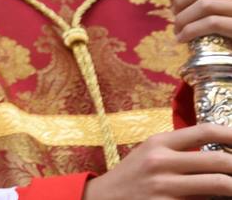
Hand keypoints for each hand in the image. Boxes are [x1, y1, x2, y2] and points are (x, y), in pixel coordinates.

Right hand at [82, 123, 231, 198]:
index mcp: (159, 142)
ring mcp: (165, 187)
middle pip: (219, 160)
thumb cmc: (133, 176)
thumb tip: (224, 155)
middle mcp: (162, 162)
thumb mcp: (149, 154)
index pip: (205, 131)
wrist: (103, 199)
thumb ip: (179, 150)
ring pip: (219, 185)